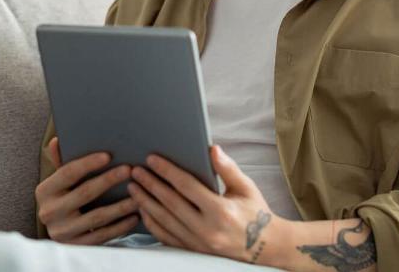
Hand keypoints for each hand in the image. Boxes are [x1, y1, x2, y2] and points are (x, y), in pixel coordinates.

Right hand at [35, 136, 139, 244]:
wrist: (60, 231)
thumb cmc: (65, 197)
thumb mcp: (60, 181)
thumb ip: (62, 161)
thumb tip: (58, 139)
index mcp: (44, 191)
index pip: (67, 173)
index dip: (88, 163)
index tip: (109, 155)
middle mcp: (49, 212)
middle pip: (84, 193)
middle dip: (109, 180)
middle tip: (130, 169)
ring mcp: (62, 232)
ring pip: (97, 217)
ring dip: (121, 205)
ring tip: (139, 194)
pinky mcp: (76, 246)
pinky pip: (102, 236)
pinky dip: (120, 226)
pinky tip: (135, 216)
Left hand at [128, 144, 285, 264]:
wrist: (264, 247)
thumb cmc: (256, 212)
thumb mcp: (246, 187)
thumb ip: (228, 168)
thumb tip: (212, 149)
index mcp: (220, 210)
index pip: (186, 186)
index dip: (167, 171)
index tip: (152, 159)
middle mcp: (207, 229)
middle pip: (170, 203)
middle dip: (150, 184)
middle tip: (135, 171)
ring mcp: (198, 243)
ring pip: (164, 221)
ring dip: (146, 203)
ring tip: (134, 188)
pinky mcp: (194, 251)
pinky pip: (166, 237)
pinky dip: (152, 224)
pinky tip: (143, 211)